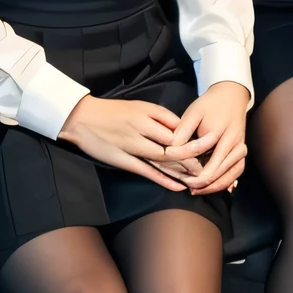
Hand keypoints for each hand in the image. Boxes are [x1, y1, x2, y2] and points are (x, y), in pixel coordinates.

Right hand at [59, 96, 197, 191]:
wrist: (82, 117)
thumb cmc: (113, 111)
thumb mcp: (140, 106)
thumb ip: (161, 116)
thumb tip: (182, 127)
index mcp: (148, 114)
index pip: (178, 128)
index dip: (194, 139)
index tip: (210, 145)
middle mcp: (142, 129)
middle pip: (174, 145)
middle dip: (194, 157)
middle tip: (210, 166)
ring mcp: (132, 146)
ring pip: (163, 160)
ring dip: (182, 170)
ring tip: (200, 178)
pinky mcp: (123, 160)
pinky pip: (147, 172)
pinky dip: (163, 180)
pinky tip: (178, 186)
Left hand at [163, 81, 249, 195]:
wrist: (231, 96)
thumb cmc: (209, 104)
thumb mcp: (193, 112)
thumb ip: (183, 130)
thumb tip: (171, 149)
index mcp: (221, 134)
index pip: (208, 162)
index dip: (194, 174)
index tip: (179, 178)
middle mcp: (234, 144)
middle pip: (219, 172)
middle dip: (202, 183)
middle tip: (186, 187)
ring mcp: (241, 149)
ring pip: (230, 176)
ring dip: (214, 187)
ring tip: (196, 191)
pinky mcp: (242, 152)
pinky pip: (236, 173)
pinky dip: (225, 183)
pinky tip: (212, 188)